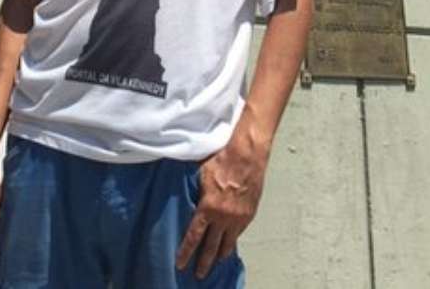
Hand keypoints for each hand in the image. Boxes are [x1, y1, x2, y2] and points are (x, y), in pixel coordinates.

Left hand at [176, 125, 268, 279]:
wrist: (247, 155)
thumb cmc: (222, 160)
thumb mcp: (201, 174)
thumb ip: (193, 190)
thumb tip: (185, 196)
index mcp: (207, 208)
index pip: (194, 236)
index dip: (186, 252)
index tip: (181, 264)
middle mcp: (222, 217)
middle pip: (211, 246)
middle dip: (204, 262)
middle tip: (199, 275)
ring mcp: (238, 217)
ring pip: (227, 243)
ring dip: (220, 254)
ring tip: (215, 263)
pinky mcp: (249, 214)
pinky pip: (239, 233)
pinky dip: (233, 240)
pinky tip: (230, 244)